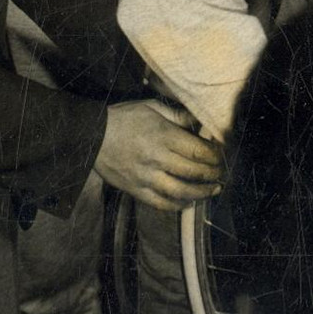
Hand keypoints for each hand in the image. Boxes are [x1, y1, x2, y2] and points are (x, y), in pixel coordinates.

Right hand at [94, 100, 223, 210]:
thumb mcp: (151, 107)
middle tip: (222, 173)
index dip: (214, 155)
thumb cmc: (123, 118)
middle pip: (193, 171)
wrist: (91, 136)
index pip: (197, 150)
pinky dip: (178, 206)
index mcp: (163, 135)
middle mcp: (157, 158)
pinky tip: (189, 203)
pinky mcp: (135, 190)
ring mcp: (145, 177)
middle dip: (212, 174)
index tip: (221, 154)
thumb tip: (199, 121)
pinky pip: (161, 203)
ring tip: (213, 191)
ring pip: (180, 192)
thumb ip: (177, 115)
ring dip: (201, 194)